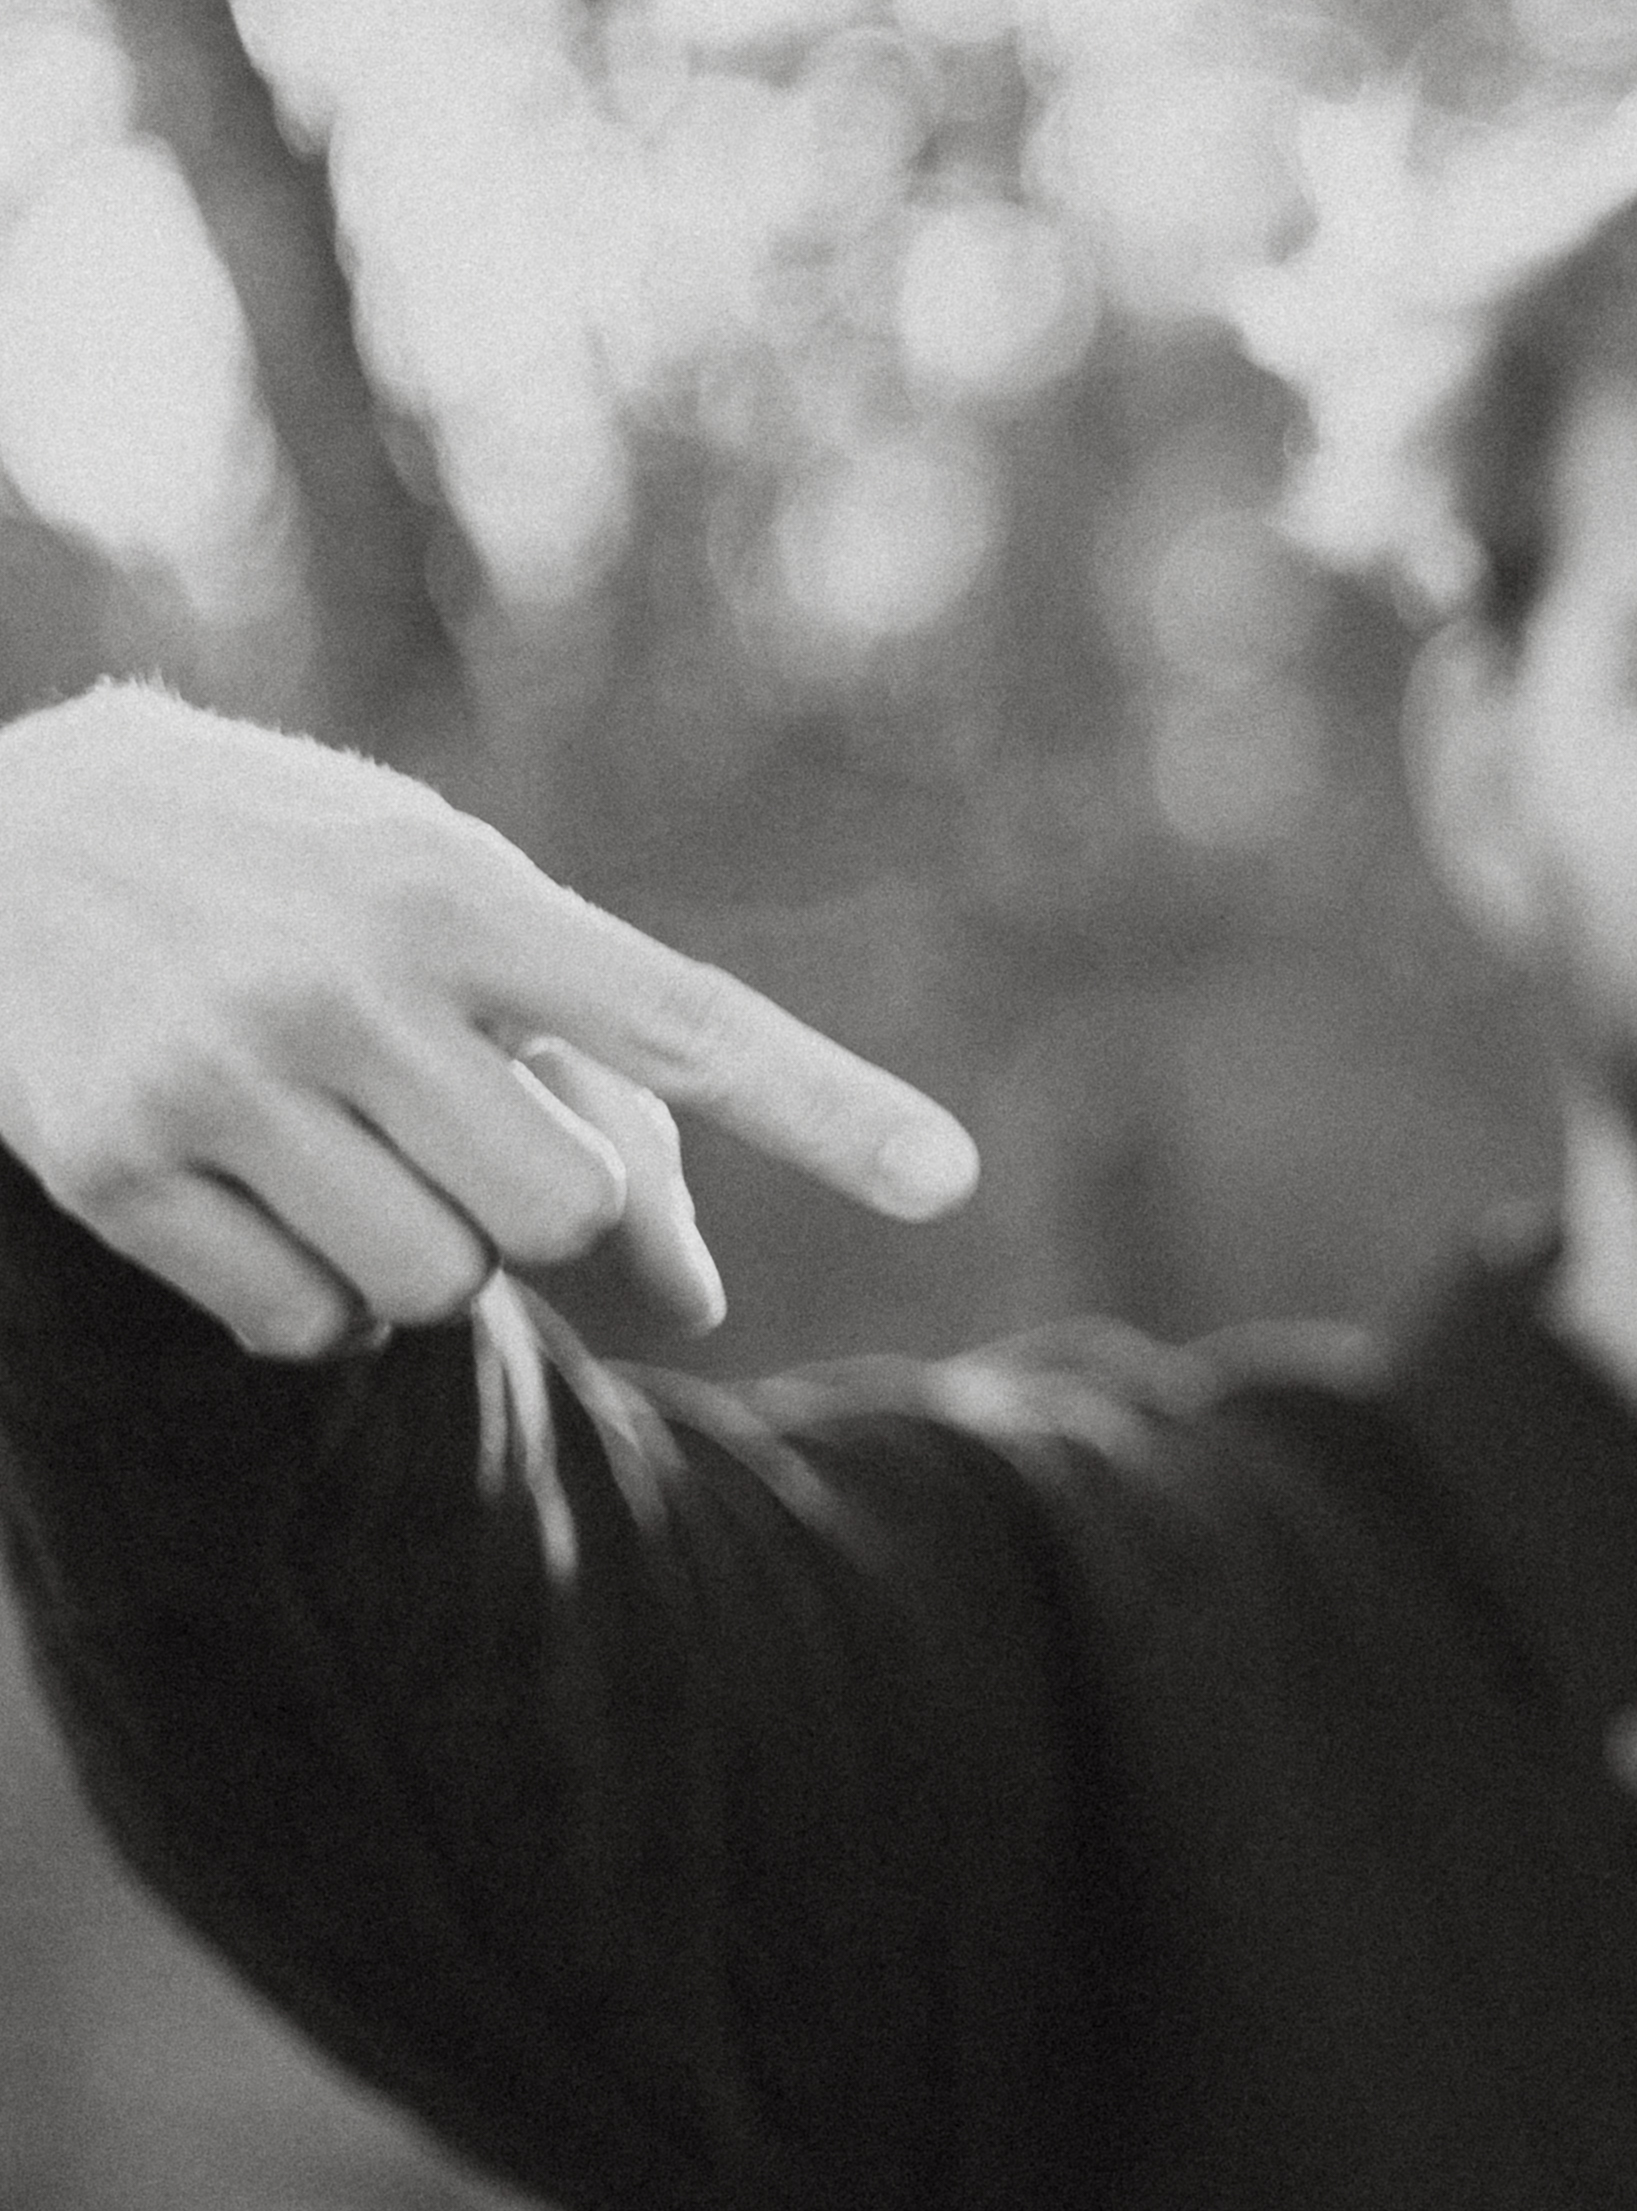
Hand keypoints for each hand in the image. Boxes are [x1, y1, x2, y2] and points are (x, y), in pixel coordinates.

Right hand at [0, 684, 976, 1354]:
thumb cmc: (282, 880)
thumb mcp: (441, 919)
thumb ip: (587, 1087)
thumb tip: (699, 1303)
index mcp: (454, 890)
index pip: (681, 1019)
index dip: (826, 1108)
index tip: (953, 1178)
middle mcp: (342, 977)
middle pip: (563, 1215)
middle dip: (538, 1214)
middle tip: (451, 1134)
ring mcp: (217, 1073)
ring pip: (436, 1291)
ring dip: (423, 1264)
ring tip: (341, 1153)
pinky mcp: (109, 1163)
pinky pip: (304, 1330)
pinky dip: (311, 1305)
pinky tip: (256, 1195)